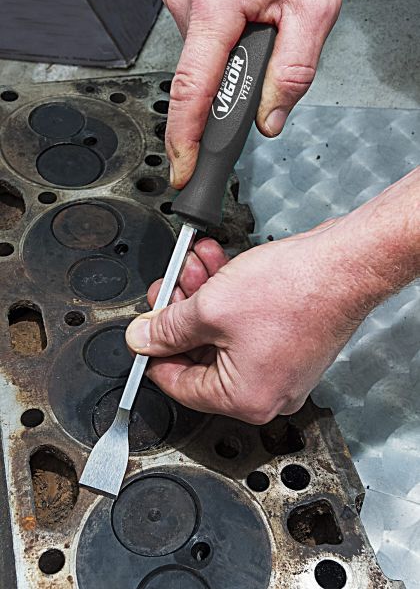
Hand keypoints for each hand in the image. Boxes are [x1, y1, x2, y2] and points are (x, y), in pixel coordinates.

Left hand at [126, 220, 374, 423]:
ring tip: (195, 266)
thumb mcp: (210, 307)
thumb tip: (143, 339)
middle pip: (200, 356)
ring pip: (222, 335)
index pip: (178, 384)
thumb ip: (167, 329)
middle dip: (180, 314)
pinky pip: (245, 326)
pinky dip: (229, 299)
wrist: (347, 263)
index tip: (144, 329)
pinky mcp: (290, 344)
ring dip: (203, 298)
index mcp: (245, 399)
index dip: (153, 351)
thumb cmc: (296, 290)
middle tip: (169, 286)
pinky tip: (218, 269)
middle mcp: (267, 392)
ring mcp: (281, 368)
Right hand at [161, 0, 341, 186]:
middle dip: (226, 87)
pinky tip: (240, 18)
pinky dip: (220, 43)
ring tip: (256, 25)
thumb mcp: (314, 5)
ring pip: (200, 58)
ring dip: (226, 60)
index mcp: (217, 7)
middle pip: (198, 78)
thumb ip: (294, 70)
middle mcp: (187, 0)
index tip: (183, 169)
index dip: (185, 139)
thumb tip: (270, 120)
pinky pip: (198, 38)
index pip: (193, 91)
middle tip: (259, 58)